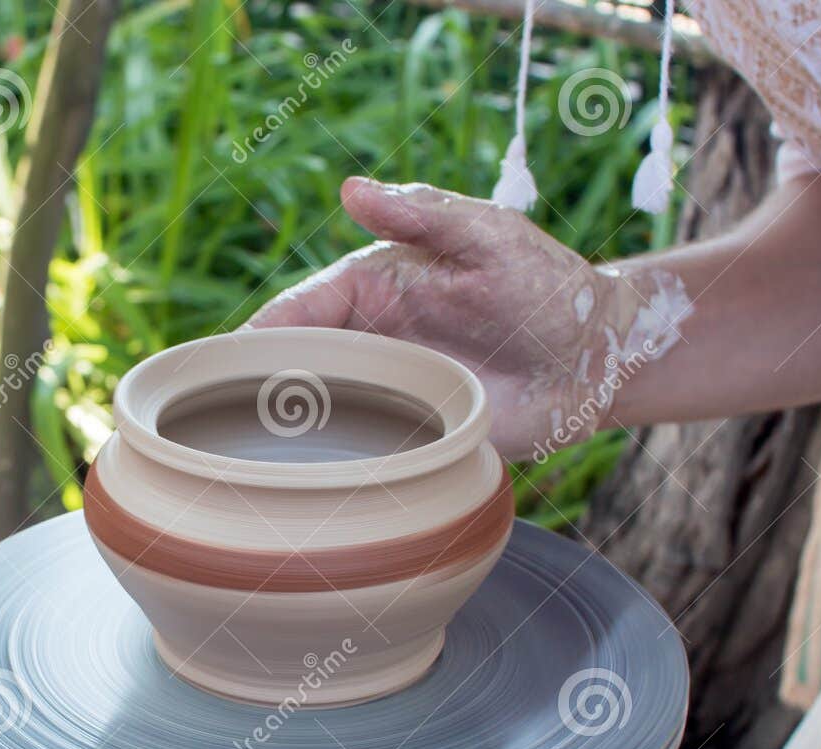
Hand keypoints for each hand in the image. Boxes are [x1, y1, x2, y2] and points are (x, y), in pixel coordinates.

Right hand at [248, 178, 685, 459]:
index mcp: (373, 289)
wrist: (600, 358)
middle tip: (220, 418)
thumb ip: (421, 212)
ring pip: (316, 413)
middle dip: (255, 388)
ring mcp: (389, 393)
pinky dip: (330, 469)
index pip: (299, 312)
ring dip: (285, 433)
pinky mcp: (414, 437)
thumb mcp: (488, 237)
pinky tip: (304, 487)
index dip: (258, 335)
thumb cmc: (547, 286)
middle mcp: (370, 343)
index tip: (224, 363)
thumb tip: (350, 188)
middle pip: (294, 367)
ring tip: (247, 458)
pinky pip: (361, 455)